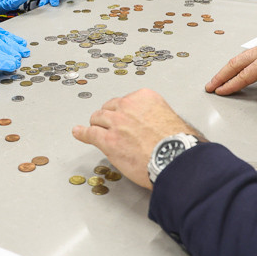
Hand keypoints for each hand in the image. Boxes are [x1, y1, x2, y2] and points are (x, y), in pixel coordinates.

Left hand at [72, 88, 197, 188]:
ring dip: (98, 125)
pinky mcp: (108, 140)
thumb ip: (157, 116)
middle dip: (110, 118)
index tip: (125, 119)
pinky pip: (90, 134)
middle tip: (112, 127)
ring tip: (96, 130)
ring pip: (98, 119)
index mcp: (145, 97)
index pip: (126, 101)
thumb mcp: (171, 118)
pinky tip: (78, 132)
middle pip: (110, 108)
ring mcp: (117, 122)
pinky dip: (82, 133)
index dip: (124, 113)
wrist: (176, 158)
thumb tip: (156, 125)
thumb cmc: (178, 143)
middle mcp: (128, 106)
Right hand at [205, 22, 256, 97]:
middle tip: (210, 85)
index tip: (221, 92)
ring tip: (219, 78)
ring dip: (228, 68)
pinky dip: (238, 62)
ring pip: (242, 56)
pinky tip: (237, 67)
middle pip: (237, 62)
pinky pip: (249, 53)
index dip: (231, 85)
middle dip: (222, 75)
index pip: (246, 75)